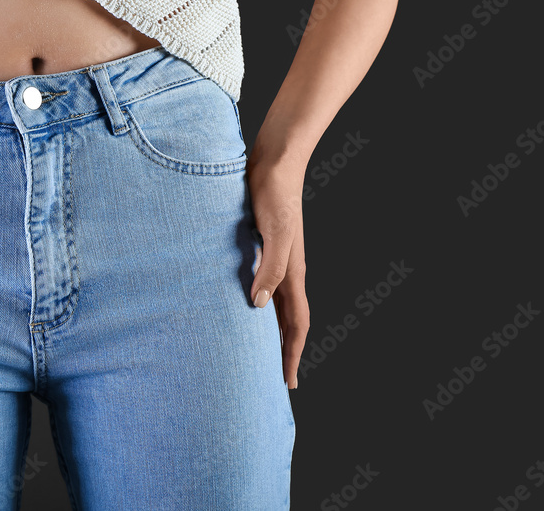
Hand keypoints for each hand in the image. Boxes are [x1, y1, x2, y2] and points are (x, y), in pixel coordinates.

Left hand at [246, 148, 310, 389]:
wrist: (273, 160)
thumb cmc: (273, 192)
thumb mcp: (275, 233)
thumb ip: (270, 269)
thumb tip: (259, 306)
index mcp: (293, 271)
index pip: (297, 323)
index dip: (292, 353)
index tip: (289, 383)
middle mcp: (288, 269)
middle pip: (290, 319)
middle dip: (286, 350)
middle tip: (279, 379)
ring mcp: (276, 257)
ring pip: (278, 303)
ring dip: (274, 329)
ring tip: (263, 351)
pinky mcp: (263, 244)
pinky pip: (264, 283)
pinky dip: (260, 302)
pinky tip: (246, 304)